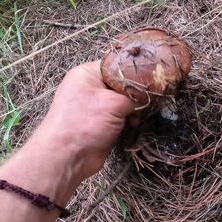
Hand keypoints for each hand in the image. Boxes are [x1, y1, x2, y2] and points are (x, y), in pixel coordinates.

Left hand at [32, 61, 137, 179]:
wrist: (68, 157)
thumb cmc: (85, 123)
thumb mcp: (114, 102)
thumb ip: (134, 95)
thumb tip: (147, 96)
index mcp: (87, 74)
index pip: (117, 64)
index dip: (135, 70)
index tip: (153, 77)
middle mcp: (91, 86)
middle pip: (122, 83)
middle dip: (136, 93)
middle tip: (148, 99)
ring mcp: (96, 105)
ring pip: (124, 100)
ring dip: (134, 108)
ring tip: (137, 115)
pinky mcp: (102, 122)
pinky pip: (121, 115)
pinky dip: (129, 118)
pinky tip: (133, 124)